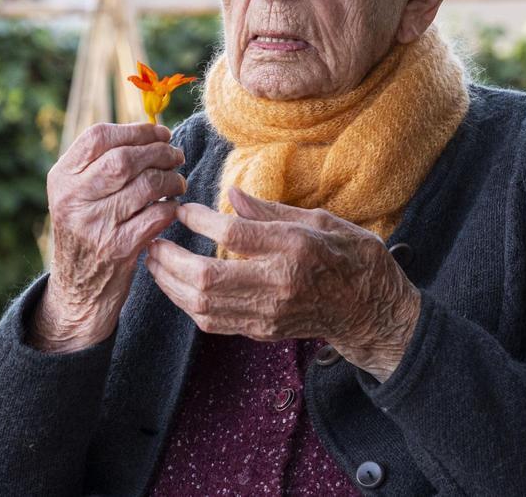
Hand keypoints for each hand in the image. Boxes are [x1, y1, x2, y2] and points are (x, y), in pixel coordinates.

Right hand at [31, 122, 186, 352]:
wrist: (78, 290)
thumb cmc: (87, 232)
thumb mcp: (77, 196)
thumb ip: (100, 164)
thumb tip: (151, 132)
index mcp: (61, 178)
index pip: (99, 137)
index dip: (136, 130)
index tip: (160, 133)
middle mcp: (72, 199)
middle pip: (125, 158)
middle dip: (160, 152)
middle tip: (177, 156)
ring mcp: (94, 224)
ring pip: (146, 185)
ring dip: (171, 179)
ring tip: (178, 182)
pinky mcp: (117, 248)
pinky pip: (157, 215)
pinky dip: (172, 207)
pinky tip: (173, 208)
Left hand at [146, 186, 421, 380]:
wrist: (371, 311)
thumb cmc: (351, 256)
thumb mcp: (321, 219)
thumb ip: (271, 210)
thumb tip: (232, 194)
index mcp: (296, 248)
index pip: (233, 234)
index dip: (199, 220)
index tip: (182, 210)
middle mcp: (279, 284)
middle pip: (208, 277)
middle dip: (170, 259)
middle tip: (154, 240)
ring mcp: (269, 314)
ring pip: (203, 306)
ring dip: (170, 284)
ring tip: (155, 262)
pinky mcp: (262, 331)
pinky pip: (213, 322)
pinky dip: (187, 304)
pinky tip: (177, 285)